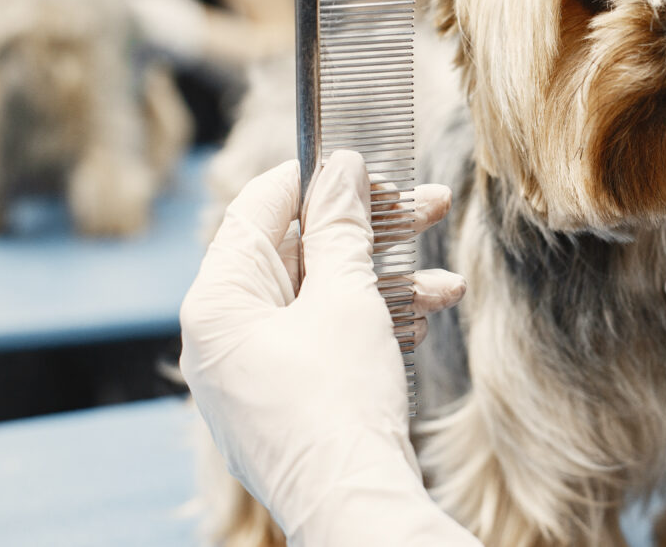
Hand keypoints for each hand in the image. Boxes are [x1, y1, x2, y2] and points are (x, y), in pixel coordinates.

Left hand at [179, 150, 480, 545]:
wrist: (355, 506)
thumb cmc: (338, 401)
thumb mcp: (345, 298)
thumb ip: (343, 228)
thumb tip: (341, 170)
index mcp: (217, 302)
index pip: (258, 209)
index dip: (316, 178)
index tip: (363, 160)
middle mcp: (225, 335)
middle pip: (300, 255)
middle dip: (372, 232)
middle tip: (428, 203)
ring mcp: (254, 372)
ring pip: (323, 299)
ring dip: (388, 280)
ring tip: (448, 275)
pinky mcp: (286, 401)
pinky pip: (326, 340)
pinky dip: (374, 323)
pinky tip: (429, 313)